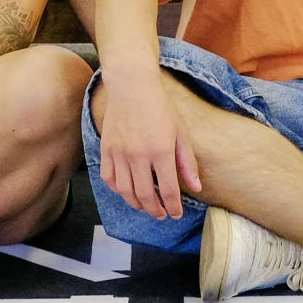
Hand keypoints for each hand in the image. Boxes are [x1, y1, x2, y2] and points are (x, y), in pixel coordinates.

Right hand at [96, 71, 200, 219]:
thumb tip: (196, 188)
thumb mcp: (180, 133)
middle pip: (145, 195)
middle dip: (155, 210)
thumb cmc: (160, 109)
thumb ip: (187, 163)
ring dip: (137, 204)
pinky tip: (127, 191)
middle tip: (161, 215)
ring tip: (146, 207)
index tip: (177, 214)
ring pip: (125, 192)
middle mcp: (138, 155)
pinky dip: (118, 190)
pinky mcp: (106, 150)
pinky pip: (109, 179)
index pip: (169, 190)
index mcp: (161, 151)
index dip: (173, 207)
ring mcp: (119, 153)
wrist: (132, 87)